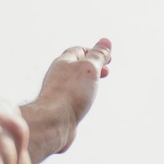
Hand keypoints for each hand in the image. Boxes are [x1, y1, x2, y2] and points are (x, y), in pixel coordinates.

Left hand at [22, 39, 113, 163]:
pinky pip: (72, 97)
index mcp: (63, 62)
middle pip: (76, 66)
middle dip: (92, 67)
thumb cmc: (71, 93)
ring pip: (74, 82)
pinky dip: (82, 95)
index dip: (95, 52)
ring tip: (96, 85)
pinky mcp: (59, 107)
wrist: (54, 122)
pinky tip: (86, 102)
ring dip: (87, 81)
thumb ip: (98, 56)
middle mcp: (58, 75)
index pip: (80, 51)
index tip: (109, 58)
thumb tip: (106, 41)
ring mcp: (58, 92)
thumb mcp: (90, 69)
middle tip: (106, 71)